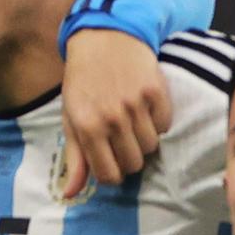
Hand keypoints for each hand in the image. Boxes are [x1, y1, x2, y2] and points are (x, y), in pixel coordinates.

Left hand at [60, 29, 171, 196]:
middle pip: (133, 164)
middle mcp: (112, 118)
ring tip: (132, 123)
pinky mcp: (157, 92)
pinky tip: (144, 108)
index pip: (108, 175)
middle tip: (120, 142)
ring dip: (143, 140)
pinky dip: (158, 122)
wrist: (105, 39)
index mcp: (87, 128)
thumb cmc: (83, 83)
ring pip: (151, 147)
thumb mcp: (71, 119)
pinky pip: (165, 125)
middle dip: (128, 159)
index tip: (110, 163)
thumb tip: (69, 194)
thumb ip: (74, 159)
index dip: (111, 174)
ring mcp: (136, 105)